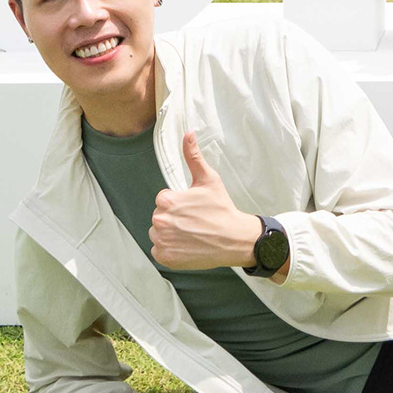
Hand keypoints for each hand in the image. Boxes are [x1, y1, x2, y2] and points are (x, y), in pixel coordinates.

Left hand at [150, 134, 261, 270]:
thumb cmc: (221, 209)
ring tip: (191, 234)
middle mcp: (160, 221)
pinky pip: (159, 251)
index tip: (193, 209)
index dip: (179, 203)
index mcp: (166, 201)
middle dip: (174, 218)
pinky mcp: (165, 258)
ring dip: (170, 234)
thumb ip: (193, 156)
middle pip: (159, 216)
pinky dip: (170, 250)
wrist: (234, 239)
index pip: (163, 200)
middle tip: (194, 222)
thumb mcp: (208, 179)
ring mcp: (162, 241)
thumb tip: (188, 134)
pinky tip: (186, 246)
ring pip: (158, 233)